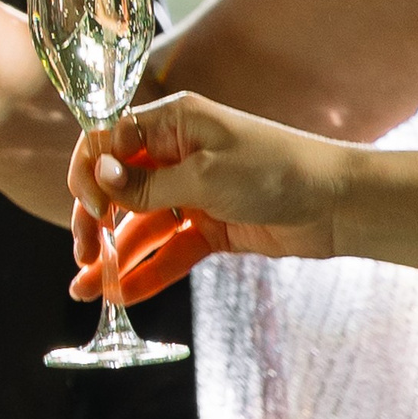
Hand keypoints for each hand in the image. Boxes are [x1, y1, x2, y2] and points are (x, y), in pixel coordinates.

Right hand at [66, 93, 348, 301]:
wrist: (335, 204)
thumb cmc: (277, 170)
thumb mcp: (205, 176)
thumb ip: (147, 185)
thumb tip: (98, 175)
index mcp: (174, 123)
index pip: (109, 142)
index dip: (91, 174)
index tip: (92, 209)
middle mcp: (176, 154)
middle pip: (117, 189)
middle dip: (93, 223)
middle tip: (82, 256)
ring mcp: (191, 193)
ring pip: (139, 227)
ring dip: (112, 257)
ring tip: (87, 291)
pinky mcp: (207, 227)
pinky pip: (167, 251)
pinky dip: (145, 273)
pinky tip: (121, 295)